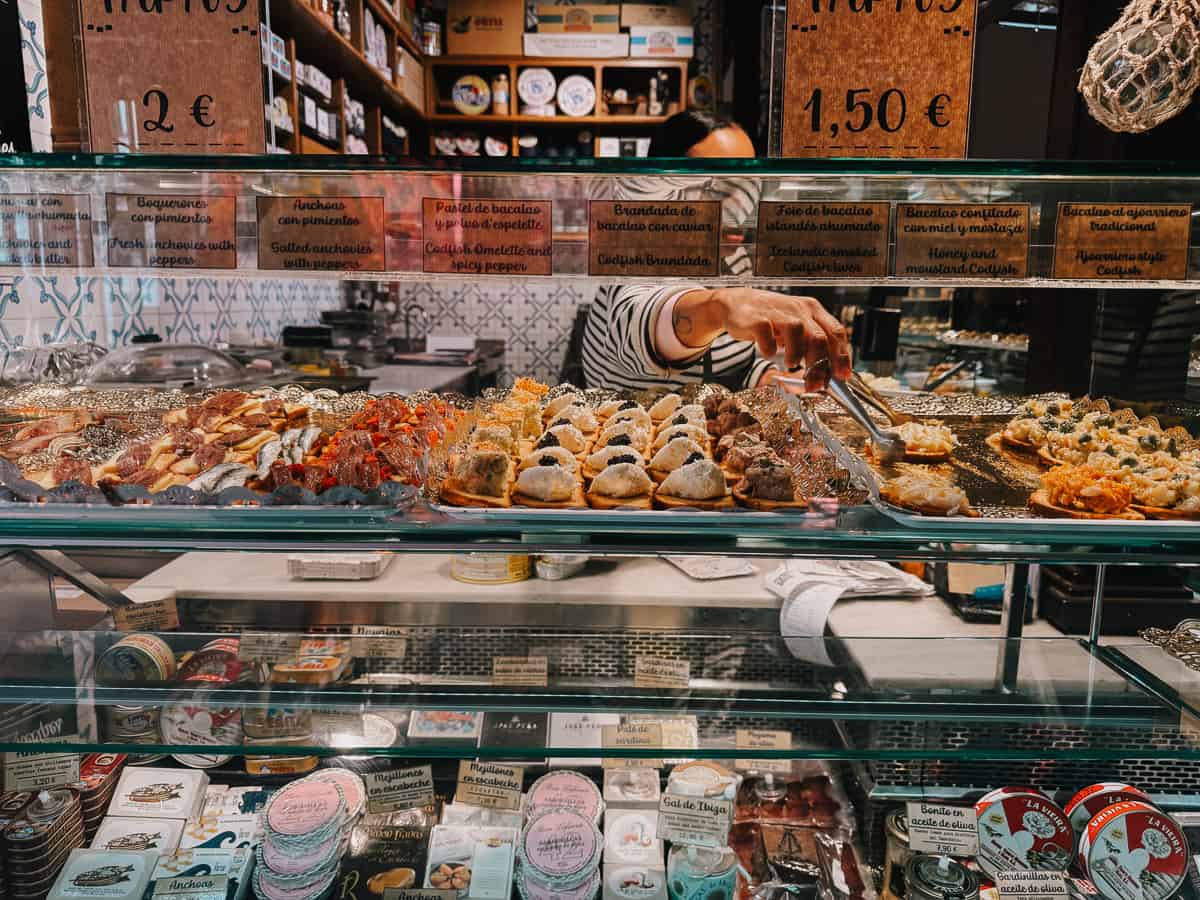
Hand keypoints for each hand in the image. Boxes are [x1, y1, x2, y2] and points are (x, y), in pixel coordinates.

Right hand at [712, 289, 850, 389]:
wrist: (737, 304)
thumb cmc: (770, 319)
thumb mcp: (796, 327)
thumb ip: (810, 345)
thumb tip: (825, 374)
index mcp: (812, 309)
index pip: (835, 332)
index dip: (841, 356)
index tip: (842, 376)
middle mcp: (798, 308)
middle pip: (818, 337)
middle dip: (820, 365)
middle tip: (815, 383)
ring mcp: (778, 312)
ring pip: (797, 333)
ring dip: (796, 355)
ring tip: (791, 364)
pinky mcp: (757, 319)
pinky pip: (767, 337)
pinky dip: (769, 349)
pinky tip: (768, 352)